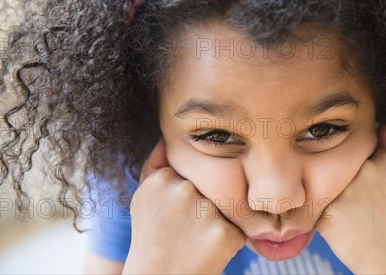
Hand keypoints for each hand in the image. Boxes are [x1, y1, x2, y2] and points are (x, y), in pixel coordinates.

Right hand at [123, 138, 245, 274]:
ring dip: (220, 220)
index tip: (176, 212)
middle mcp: (182, 190)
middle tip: (189, 228)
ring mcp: (204, 211)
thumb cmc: (153, 237)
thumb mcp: (145, 197)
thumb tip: (166, 135)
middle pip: (214, 186)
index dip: (192, 193)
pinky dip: (230, 240)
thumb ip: (156, 163)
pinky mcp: (224, 233)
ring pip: (229, 204)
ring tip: (197, 239)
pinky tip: (208, 250)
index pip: (196, 172)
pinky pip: (240, 227)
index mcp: (162, 178)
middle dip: (208, 205)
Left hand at [315, 124, 385, 273]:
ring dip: (333, 194)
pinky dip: (327, 213)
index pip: (359, 148)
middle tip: (358, 198)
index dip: (359, 162)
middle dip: (343, 177)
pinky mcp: (327, 214)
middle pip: (340, 163)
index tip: (366, 178)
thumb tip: (381, 124)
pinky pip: (318, 205)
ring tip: (353, 212)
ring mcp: (345, 193)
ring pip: (326, 183)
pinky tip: (343, 223)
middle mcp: (365, 172)